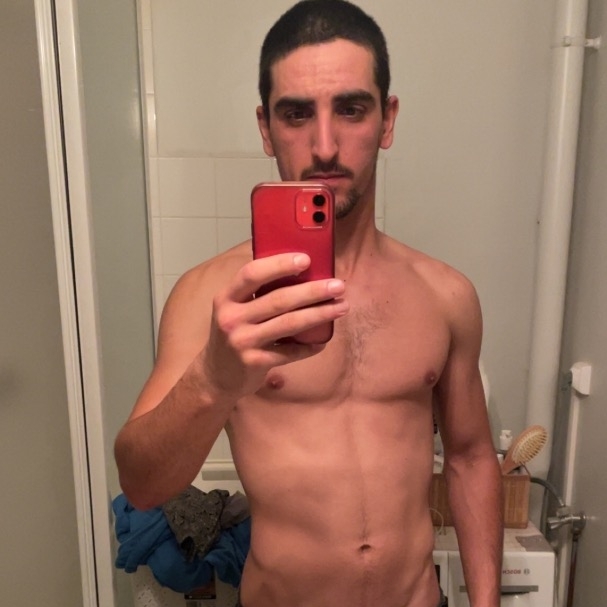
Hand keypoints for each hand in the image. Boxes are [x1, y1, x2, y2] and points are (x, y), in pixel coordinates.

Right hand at [202, 253, 347, 398]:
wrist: (216, 376)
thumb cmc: (233, 334)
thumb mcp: (234, 308)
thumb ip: (256, 293)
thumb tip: (300, 272)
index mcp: (226, 297)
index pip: (252, 274)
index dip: (279, 264)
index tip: (306, 259)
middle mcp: (232, 318)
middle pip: (279, 299)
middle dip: (313, 291)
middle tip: (338, 286)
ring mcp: (243, 341)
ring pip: (289, 323)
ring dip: (319, 314)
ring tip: (341, 307)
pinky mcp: (255, 362)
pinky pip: (290, 352)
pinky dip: (309, 346)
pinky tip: (323, 341)